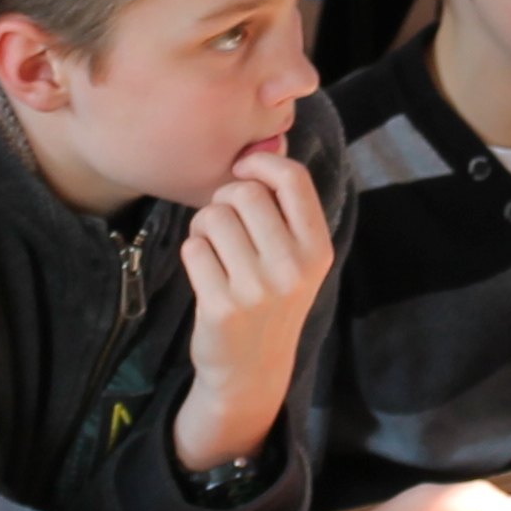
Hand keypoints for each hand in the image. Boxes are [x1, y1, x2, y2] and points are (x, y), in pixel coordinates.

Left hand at [175, 145, 332, 469]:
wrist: (252, 371)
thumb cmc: (270, 301)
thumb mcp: (297, 258)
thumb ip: (286, 208)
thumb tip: (269, 139)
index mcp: (317, 248)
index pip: (291, 177)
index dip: (260, 161)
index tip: (243, 170)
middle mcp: (293, 266)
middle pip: (243, 192)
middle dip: (224, 200)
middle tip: (225, 224)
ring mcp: (258, 287)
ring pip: (212, 217)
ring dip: (204, 227)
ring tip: (215, 250)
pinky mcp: (222, 304)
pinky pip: (193, 248)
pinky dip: (192, 254)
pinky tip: (206, 274)